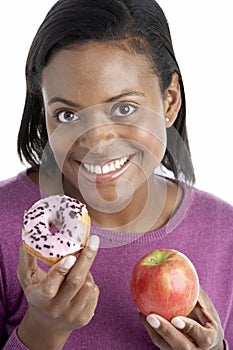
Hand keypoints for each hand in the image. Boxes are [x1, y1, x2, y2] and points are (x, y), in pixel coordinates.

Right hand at [17, 235, 99, 349]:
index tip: (70, 257)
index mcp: (39, 298)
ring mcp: (72, 315)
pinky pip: (94, 292)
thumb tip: (28, 237)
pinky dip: (90, 282)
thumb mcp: (27, 279)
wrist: (48, 325)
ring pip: (88, 285)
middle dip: (86, 258)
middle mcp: (56, 309)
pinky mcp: (85, 317)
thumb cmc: (37, 294)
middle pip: (75, 282)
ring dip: (87, 271)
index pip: (50, 286)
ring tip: (79, 267)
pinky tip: (82, 282)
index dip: (60, 271)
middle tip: (93, 240)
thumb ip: (27, 259)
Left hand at [139, 288, 223, 349]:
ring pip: (165, 346)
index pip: (202, 337)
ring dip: (152, 327)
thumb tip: (187, 274)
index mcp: (209, 339)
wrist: (204, 341)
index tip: (176, 318)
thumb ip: (198, 297)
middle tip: (151, 316)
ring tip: (141, 309)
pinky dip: (148, 326)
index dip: (189, 328)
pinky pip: (157, 340)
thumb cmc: (206, 320)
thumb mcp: (208, 310)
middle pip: (181, 346)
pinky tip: (141, 310)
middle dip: (165, 331)